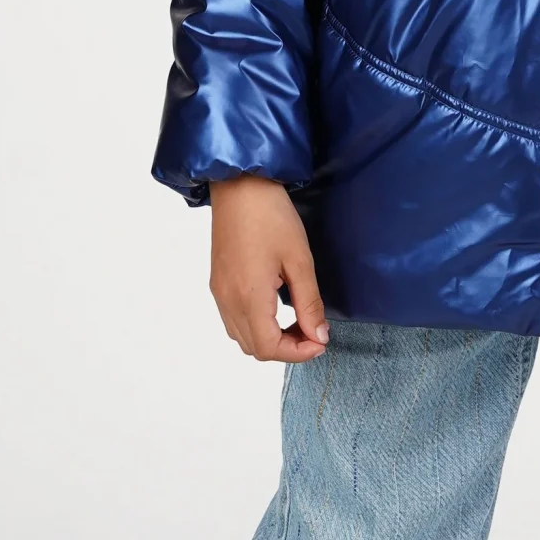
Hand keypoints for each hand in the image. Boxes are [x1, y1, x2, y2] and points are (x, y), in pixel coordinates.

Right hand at [208, 175, 329, 360]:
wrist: (239, 185)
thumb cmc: (271, 216)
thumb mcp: (299, 260)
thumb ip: (309, 303)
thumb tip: (319, 336)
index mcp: (248, 296)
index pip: (269, 348)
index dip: (298, 353)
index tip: (321, 341)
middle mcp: (228, 300)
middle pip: (254, 348)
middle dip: (287, 348)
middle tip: (313, 330)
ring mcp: (219, 293)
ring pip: (242, 338)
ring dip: (271, 339)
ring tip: (297, 320)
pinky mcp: (218, 284)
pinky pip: (234, 320)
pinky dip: (256, 326)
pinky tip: (276, 308)